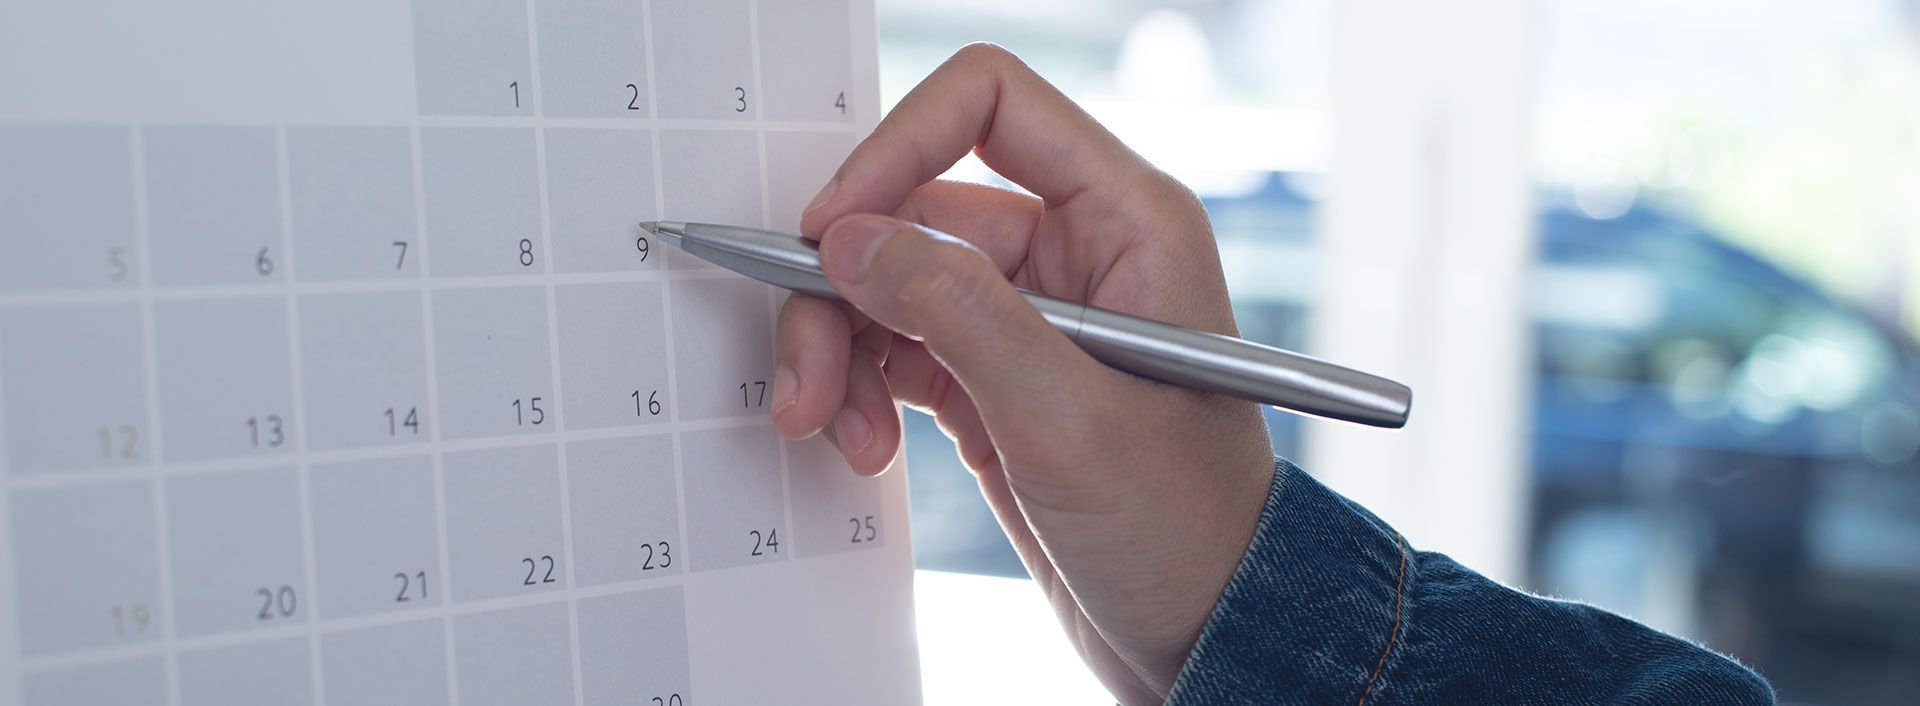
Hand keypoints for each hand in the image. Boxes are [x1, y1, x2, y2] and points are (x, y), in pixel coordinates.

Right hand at [773, 44, 1275, 703]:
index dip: (898, 146)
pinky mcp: (990, 375)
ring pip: (888, 281)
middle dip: (843, 286)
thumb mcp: (1068, 418)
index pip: (992, 104)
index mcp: (1125, 220)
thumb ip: (957, 313)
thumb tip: (853, 239)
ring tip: (830, 428)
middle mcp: (1074, 250)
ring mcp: (1026, 315)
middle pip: (914, 207)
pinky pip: (893, 346)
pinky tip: (862, 446)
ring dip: (840, 348)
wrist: (1203, 632)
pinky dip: (859, 388)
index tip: (831, 229)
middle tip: (805, 375)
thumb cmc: (1186, 528)